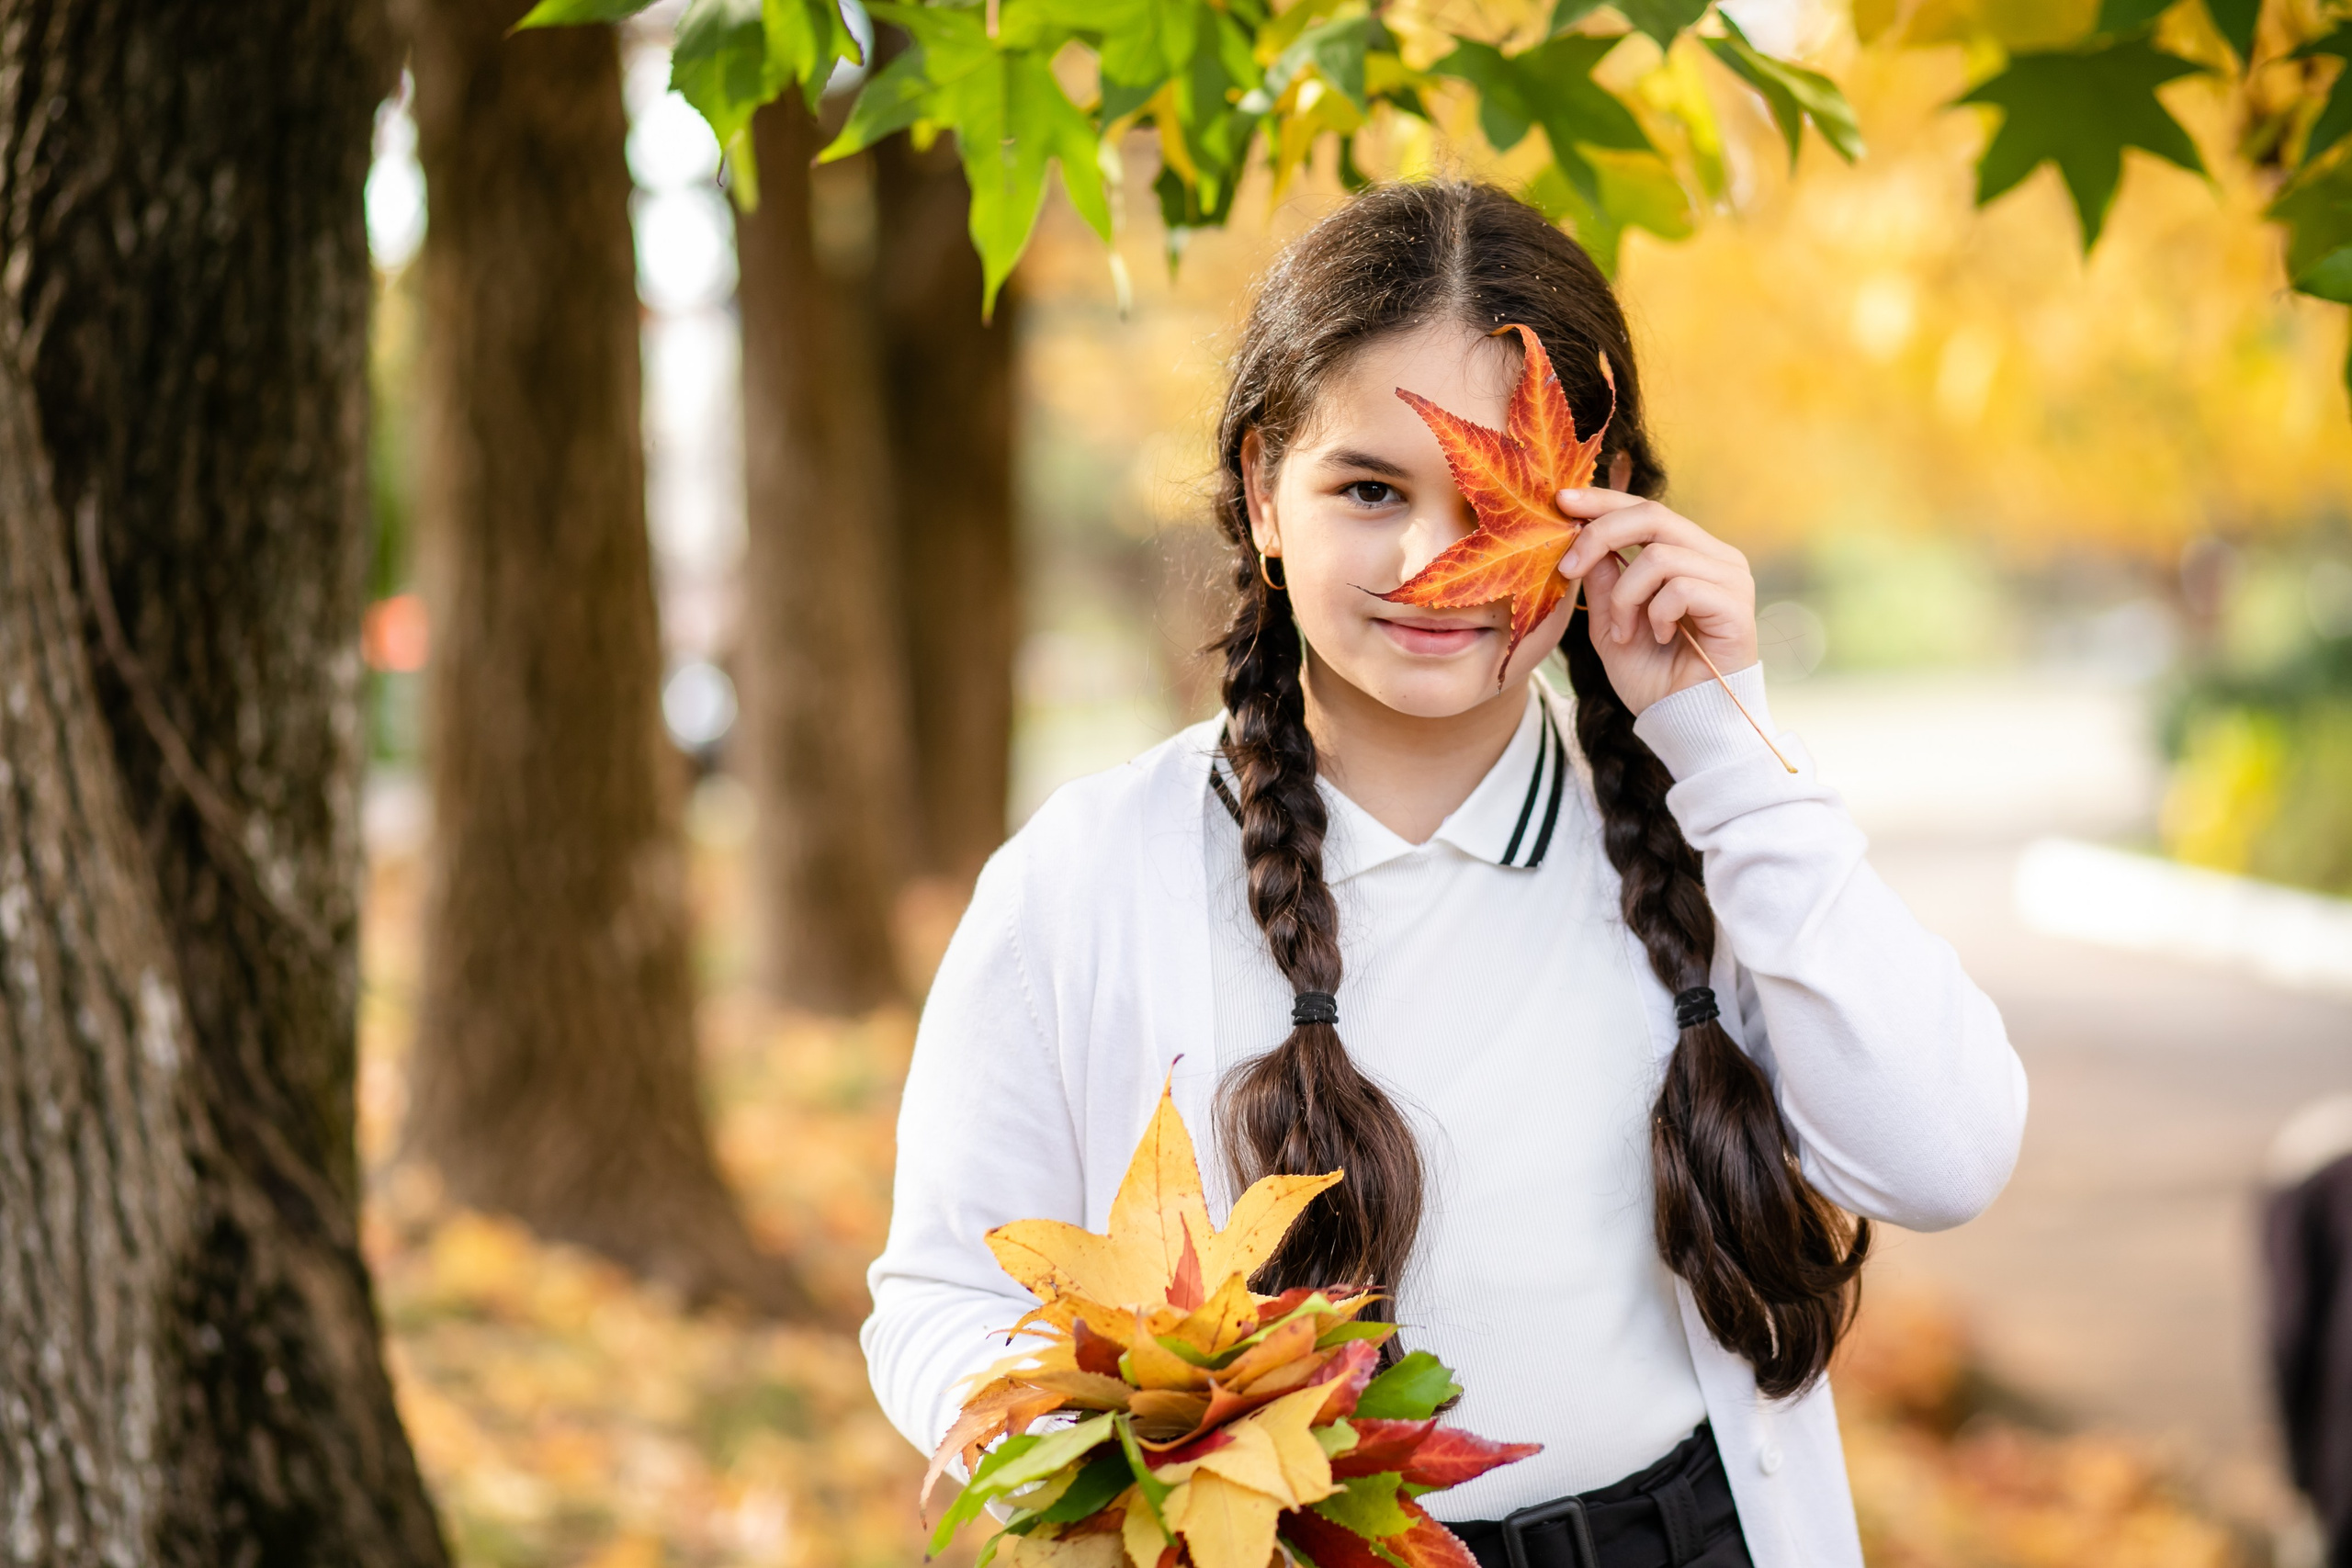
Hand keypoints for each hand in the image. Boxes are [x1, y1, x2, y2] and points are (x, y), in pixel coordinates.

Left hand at [1554, 488, 1757, 715]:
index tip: (1562, 500)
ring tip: (1624, 632)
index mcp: (1689, 554)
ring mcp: (1730, 579)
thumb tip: (1582, 536)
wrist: (1684, 724)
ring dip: (1626, 598)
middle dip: (1600, 536)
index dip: (1603, 500)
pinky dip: (1655, 615)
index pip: (1645, 510)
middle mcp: (1715, 557)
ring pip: (1660, 556)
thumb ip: (1602, 582)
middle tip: (1567, 569)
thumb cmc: (1652, 678)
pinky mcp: (1736, 605)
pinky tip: (1661, 639)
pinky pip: (1679, 588)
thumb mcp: (1610, 625)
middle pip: (1652, 515)